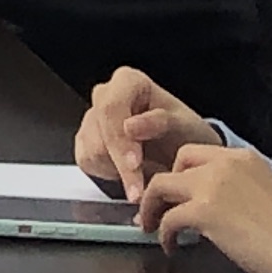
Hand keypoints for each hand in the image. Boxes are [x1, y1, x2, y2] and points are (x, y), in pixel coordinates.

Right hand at [76, 66, 213, 198]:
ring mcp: (92, 117)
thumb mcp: (185, 126)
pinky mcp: (85, 140)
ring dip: (118, 171)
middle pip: (99, 129)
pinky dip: (110, 174)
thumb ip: (160, 122)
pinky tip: (130, 174)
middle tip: (138, 191)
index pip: (111, 108)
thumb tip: (129, 126)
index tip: (135, 164)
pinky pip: (88, 161)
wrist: (182, 151)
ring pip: (91, 148)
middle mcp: (105, 95)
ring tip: (144, 181)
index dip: (120, 139)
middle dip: (119, 162)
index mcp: (128, 81)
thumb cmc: (186, 134)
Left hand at [138, 142, 271, 272]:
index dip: (180, 172)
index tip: (175, 192)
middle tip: (158, 207)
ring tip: (151, 226)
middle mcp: (225, 164)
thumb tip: (209, 201)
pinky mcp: (204, 211)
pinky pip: (168, 218)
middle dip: (162, 185)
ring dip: (152, 207)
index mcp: (243, 158)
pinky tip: (172, 246)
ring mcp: (212, 185)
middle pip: (176, 164)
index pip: (196, 153)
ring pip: (161, 186)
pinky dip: (164, 233)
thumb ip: (236, 187)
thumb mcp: (264, 194)